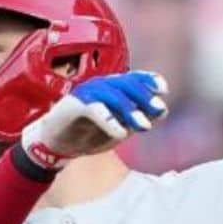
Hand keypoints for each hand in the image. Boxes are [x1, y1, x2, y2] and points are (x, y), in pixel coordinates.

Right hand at [18, 71, 168, 169]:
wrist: (59, 144)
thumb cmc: (91, 133)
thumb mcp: (121, 127)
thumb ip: (139, 118)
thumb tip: (162, 110)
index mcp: (113, 88)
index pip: (134, 79)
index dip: (148, 81)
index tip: (163, 90)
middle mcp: (101, 86)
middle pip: (125, 83)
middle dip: (144, 96)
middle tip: (158, 110)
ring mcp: (87, 93)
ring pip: (111, 94)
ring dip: (130, 109)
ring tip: (143, 126)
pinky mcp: (74, 104)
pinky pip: (94, 109)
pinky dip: (109, 121)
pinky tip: (121, 134)